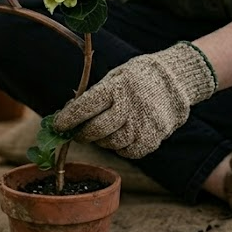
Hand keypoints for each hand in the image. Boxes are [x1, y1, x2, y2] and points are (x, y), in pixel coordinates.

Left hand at [54, 42, 217, 158]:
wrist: (173, 82)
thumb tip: (68, 113)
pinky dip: (120, 148)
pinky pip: (128, 153)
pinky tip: (120, 136)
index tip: (58, 125)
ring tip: (101, 131)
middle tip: (77, 133)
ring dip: (101, 141)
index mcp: (115, 88)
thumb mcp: (114, 78)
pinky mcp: (153, 139)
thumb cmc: (135, 79)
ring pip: (110, 144)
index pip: (86, 106)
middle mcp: (128, 107)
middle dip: (82, 134)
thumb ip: (94, 96)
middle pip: (97, 130)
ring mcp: (142, 125)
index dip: (69, 118)